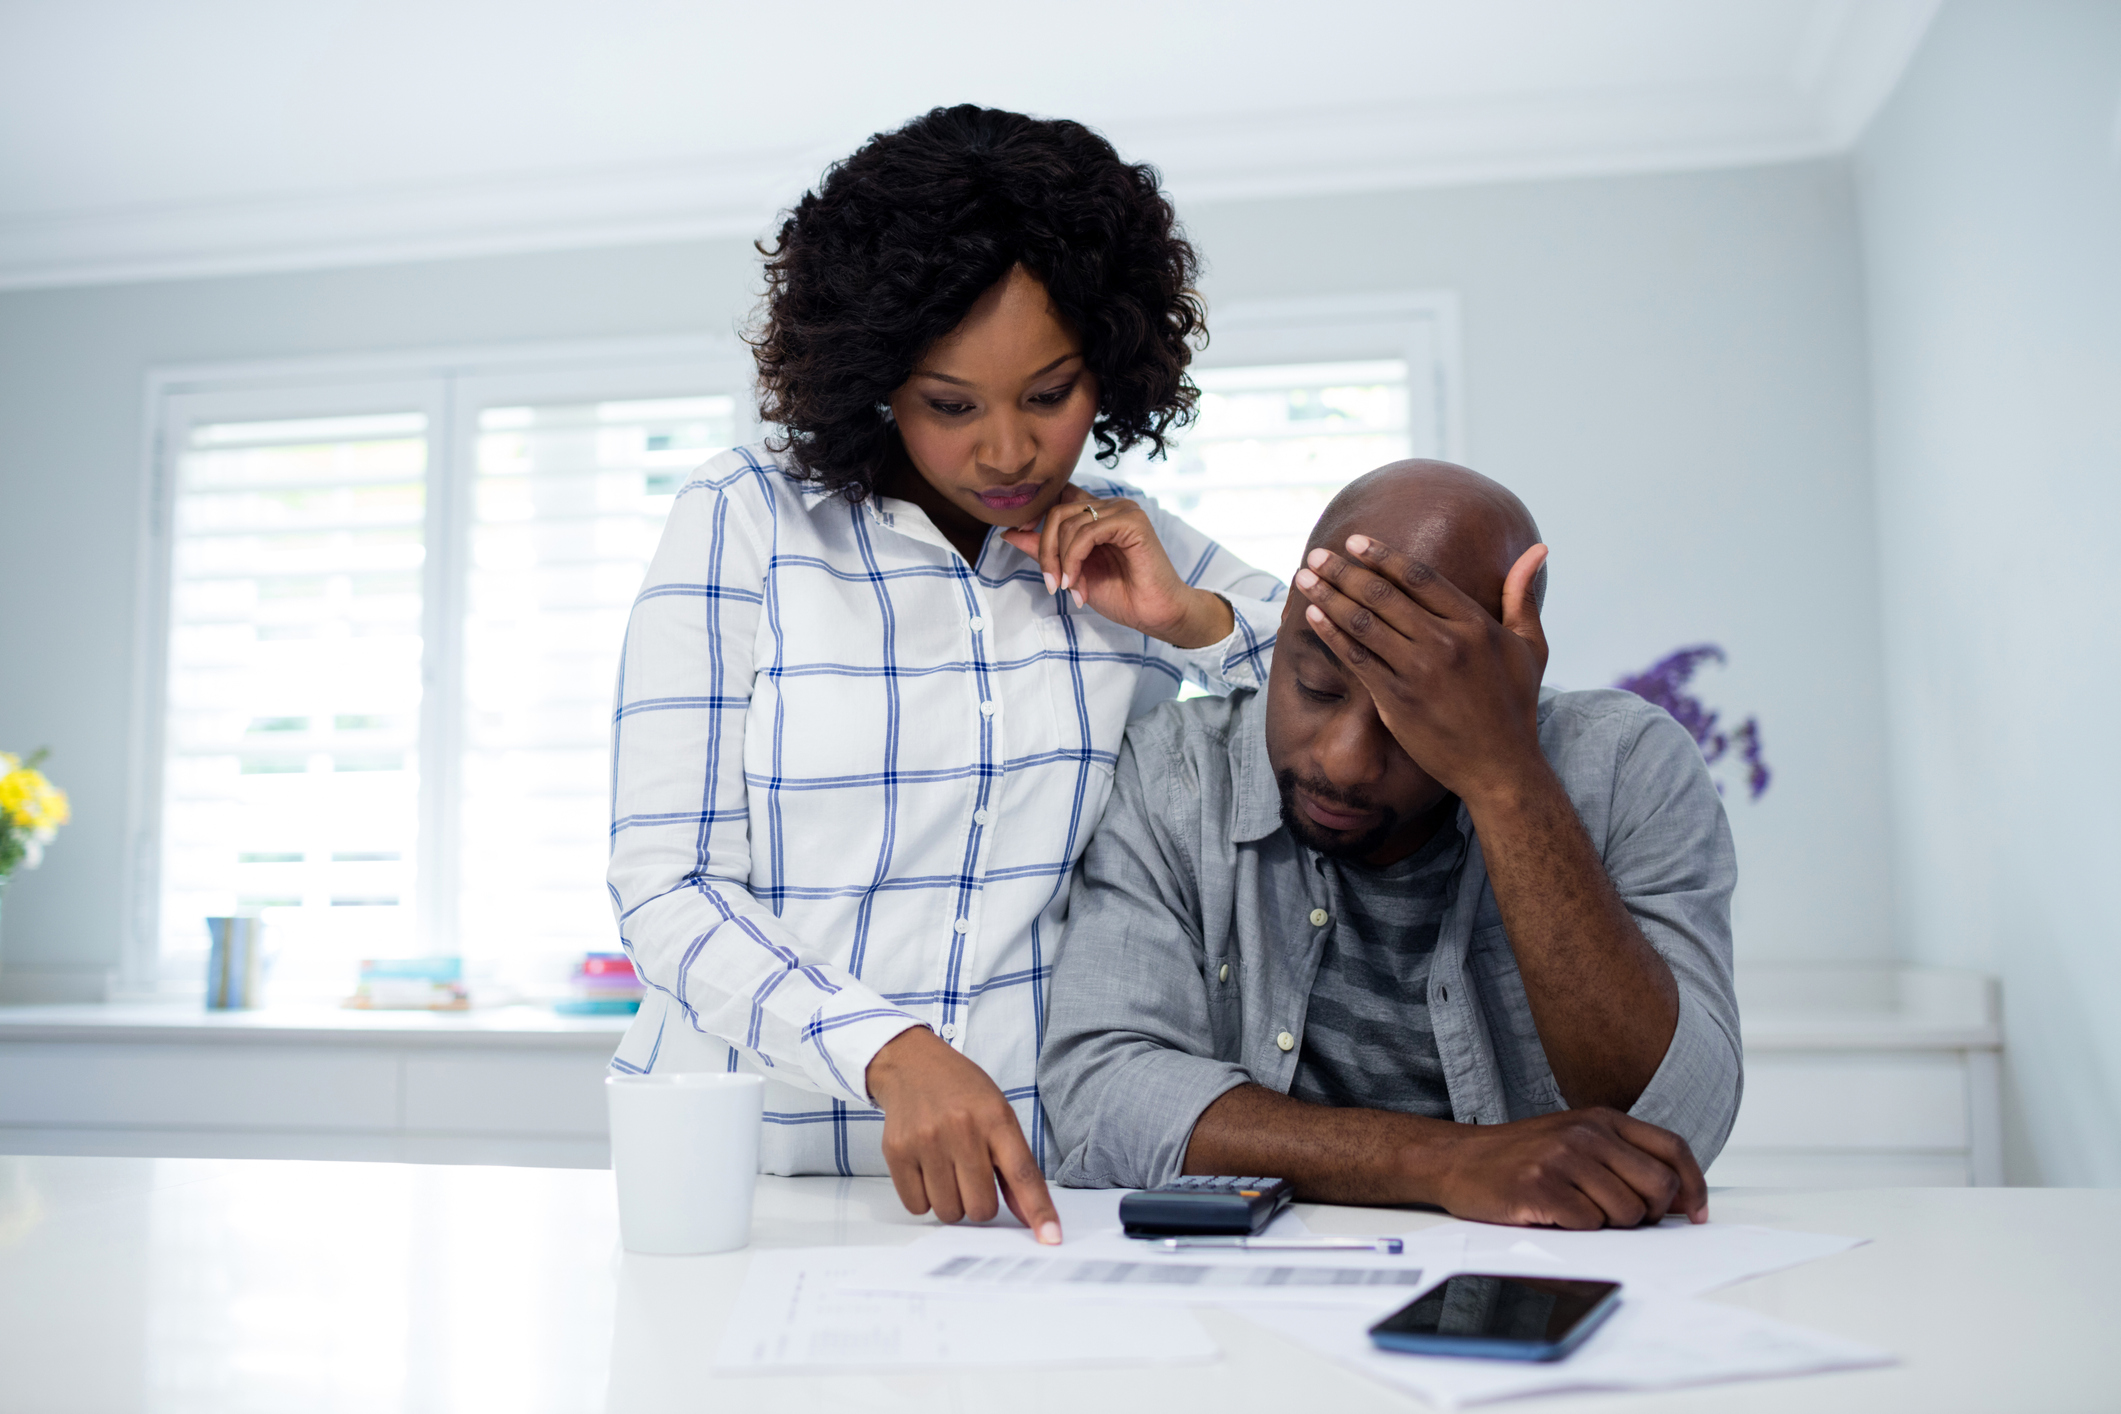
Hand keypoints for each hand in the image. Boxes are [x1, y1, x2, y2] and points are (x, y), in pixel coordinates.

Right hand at [865, 1027, 1062, 1242]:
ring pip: (949, 1212)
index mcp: (996, 1118)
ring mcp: (927, 1140)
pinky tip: (926, 1169)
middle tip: (972, 1177)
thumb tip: (1029, 1217)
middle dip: (980, 1203)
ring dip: (952, 1201)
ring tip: (947, 1169)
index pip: (1023, 1174)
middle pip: (982, 1207)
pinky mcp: (897, 1152)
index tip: (1050, 1238)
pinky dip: (924, 1198)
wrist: (911, 1064)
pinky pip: (917, 1207)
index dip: (1039, 1210)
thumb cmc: (962, 1093)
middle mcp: (962, 1129)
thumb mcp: (998, 1115)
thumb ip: (1014, 1166)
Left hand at [1000, 485, 1232, 648]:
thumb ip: (1046, 551)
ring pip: (1068, 522)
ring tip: (1070, 588)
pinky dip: (1074, 559)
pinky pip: (1087, 532)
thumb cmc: (1121, 594)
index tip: (1023, 539)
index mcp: (1097, 513)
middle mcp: (1110, 506)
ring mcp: (1122, 510)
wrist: (1154, 614)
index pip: (1056, 500)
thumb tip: (1009, 533)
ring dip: (1060, 560)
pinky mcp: (1132, 522)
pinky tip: (1078, 583)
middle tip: (1052, 583)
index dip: (1035, 516)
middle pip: (1056, 511)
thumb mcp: (1071, 571)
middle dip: (1045, 550)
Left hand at [1292, 534, 1549, 804]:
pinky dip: (1332, 634)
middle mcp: (1445, 643)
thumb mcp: (1530, 647)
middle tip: (1317, 556)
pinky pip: (1357, 659)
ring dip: (1329, 596)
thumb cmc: (1516, 705)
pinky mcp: (1397, 700)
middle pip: (1383, 595)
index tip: (1355, 541)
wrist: (1500, 768)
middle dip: (1344, 571)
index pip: (1419, 577)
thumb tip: (1537, 550)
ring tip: (1304, 578)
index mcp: (1475, 624)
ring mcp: (1418, 672)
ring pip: (1363, 623)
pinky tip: (1313, 616)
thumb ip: (1522, 596)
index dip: (1383, 556)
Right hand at [1426, 1108, 1707, 1228]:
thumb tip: (1681, 1199)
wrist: (1457, 1159)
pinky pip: (1589, 1225)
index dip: (1694, 1186)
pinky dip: (1577, 1231)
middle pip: (1659, 1187)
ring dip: (1609, 1225)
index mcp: (1602, 1119)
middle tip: (1620, 1217)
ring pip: (1628, 1213)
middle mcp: (1587, 1133)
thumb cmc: (1521, 1156)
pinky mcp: (1541, 1186)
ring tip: (1576, 1211)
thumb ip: (1624, 1158)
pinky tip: (1553, 1215)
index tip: (1695, 1214)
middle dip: (1650, 1214)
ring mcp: (1563, 1158)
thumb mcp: (1576, 1139)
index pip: (1673, 1148)